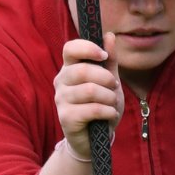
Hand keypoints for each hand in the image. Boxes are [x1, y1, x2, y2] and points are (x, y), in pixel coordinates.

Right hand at [53, 30, 123, 158]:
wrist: (94, 139)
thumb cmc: (101, 106)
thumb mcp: (110, 82)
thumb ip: (110, 61)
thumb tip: (110, 35)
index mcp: (70, 68)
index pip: (70, 48)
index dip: (88, 48)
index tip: (104, 56)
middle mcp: (61, 81)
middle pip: (83, 70)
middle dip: (106, 79)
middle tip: (114, 87)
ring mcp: (61, 99)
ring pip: (90, 91)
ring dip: (109, 98)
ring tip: (112, 104)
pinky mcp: (65, 117)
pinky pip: (92, 109)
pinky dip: (108, 112)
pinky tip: (110, 116)